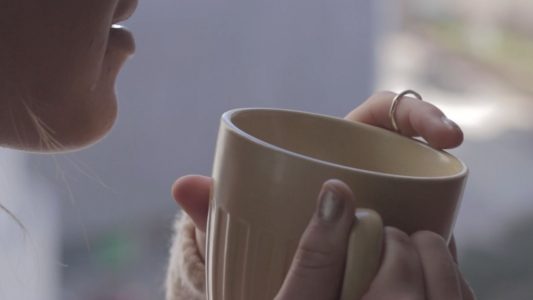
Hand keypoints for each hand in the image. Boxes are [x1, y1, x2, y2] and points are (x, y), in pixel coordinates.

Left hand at [171, 91, 463, 259]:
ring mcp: (376, 199)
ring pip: (414, 187)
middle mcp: (357, 169)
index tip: (434, 124)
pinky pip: (415, 223)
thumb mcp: (236, 216)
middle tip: (452, 144)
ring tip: (443, 214)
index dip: (410, 110)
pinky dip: (429, 229)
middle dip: (434, 137)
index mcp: (328, 149)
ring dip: (437, 193)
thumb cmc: (252, 227)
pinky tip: (436, 245)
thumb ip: (213, 204)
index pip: (376, 115)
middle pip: (404, 146)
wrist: (263, 268)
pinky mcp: (386, 229)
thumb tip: (183, 186)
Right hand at [275, 180, 474, 299]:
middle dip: (405, 248)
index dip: (378, 235)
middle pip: (434, 257)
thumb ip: (316, 254)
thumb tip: (335, 190)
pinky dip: (447, 290)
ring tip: (398, 278)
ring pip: (457, 282)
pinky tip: (420, 294)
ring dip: (431, 268)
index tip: (362, 244)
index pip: (400, 244)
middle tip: (376, 262)